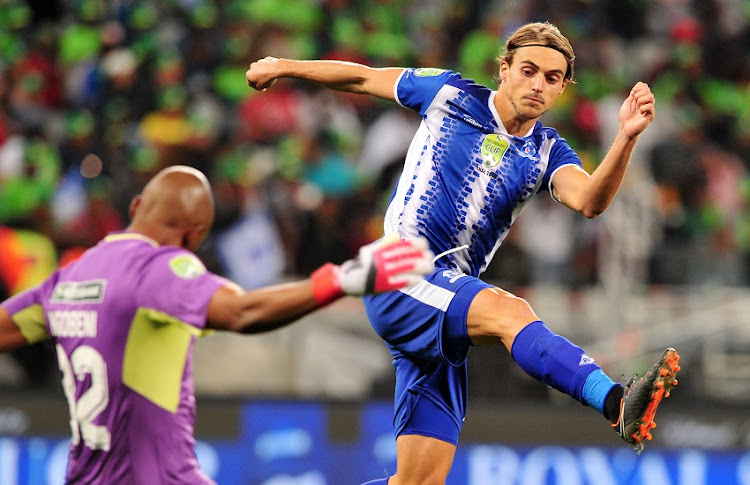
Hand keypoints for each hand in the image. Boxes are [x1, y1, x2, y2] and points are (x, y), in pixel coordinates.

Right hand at [246, 56, 280, 90]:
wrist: (275, 69)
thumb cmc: (267, 79)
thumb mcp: (262, 87)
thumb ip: (258, 86)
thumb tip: (259, 85)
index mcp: (249, 75)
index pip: (250, 83)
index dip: (256, 88)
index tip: (263, 89)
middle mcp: (252, 67)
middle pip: (255, 75)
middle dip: (259, 79)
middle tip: (265, 83)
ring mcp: (259, 62)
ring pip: (261, 69)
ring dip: (264, 73)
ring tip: (270, 77)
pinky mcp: (266, 59)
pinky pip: (267, 65)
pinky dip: (269, 68)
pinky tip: (274, 72)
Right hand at [310, 237, 433, 303]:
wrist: (348, 280)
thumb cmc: (362, 265)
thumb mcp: (370, 250)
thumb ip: (384, 244)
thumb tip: (398, 238)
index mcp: (381, 250)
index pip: (403, 244)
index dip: (416, 244)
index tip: (424, 245)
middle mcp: (383, 259)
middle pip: (408, 256)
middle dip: (423, 256)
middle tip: (430, 258)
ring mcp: (383, 272)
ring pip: (407, 268)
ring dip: (421, 267)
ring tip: (430, 268)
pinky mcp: (382, 285)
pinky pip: (400, 282)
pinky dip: (411, 280)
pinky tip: (420, 280)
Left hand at [619, 82, 654, 137]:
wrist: (625, 128)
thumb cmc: (625, 117)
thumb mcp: (628, 102)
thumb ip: (634, 93)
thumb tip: (640, 83)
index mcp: (642, 99)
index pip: (645, 88)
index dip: (639, 87)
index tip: (632, 92)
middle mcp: (647, 103)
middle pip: (649, 91)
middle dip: (640, 92)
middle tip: (634, 98)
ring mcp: (649, 110)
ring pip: (651, 97)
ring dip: (642, 99)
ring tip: (637, 104)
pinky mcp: (650, 116)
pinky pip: (650, 106)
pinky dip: (644, 106)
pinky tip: (640, 111)